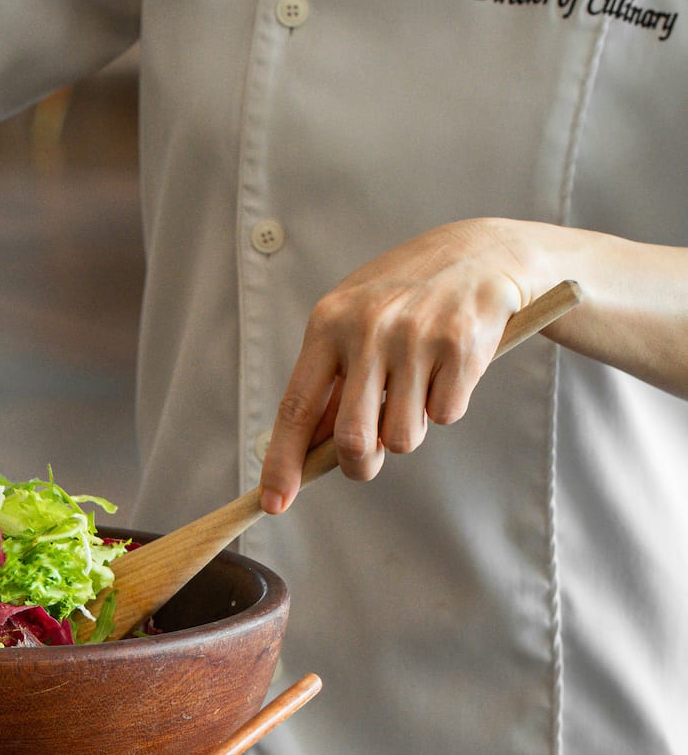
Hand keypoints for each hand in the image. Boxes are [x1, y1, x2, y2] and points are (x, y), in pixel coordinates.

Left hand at [258, 219, 547, 511]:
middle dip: (360, 464)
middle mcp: (368, 328)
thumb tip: (305, 451)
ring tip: (417, 387)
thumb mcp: (354, 323)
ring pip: (404, 436)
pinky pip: (445, 415)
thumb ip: (329, 382)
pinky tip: (449, 368)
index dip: (284, 462)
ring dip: (410, 429)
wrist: (480, 252)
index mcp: (328, 322)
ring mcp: (416, 336)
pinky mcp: (462, 346)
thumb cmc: (405, 298)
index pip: (296, 408)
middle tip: (371, 460)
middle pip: (352, 439)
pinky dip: (446, 405)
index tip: (273, 503)